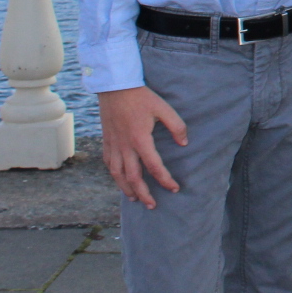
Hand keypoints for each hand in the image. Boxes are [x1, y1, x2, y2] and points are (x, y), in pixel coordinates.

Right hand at [98, 86, 187, 206]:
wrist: (115, 87)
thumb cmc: (141, 97)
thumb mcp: (163, 108)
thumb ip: (177, 125)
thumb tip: (184, 143)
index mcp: (140, 139)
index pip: (154, 167)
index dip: (165, 180)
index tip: (174, 188)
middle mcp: (125, 146)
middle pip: (133, 177)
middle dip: (144, 193)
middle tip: (153, 205)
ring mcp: (113, 145)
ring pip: (117, 174)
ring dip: (126, 189)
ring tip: (135, 199)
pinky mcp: (106, 141)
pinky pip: (109, 164)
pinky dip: (114, 176)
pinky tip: (120, 180)